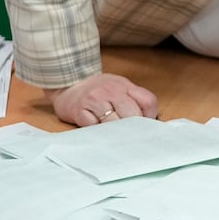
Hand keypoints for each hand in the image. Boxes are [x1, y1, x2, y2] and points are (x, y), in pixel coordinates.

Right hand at [44, 72, 158, 126]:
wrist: (68, 85)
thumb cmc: (98, 90)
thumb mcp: (119, 88)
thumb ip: (134, 99)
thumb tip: (149, 120)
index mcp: (125, 86)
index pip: (148, 101)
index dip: (150, 116)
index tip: (145, 125)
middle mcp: (111, 91)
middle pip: (132, 114)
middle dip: (133, 127)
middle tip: (130, 134)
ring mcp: (95, 100)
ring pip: (114, 122)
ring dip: (115, 131)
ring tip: (113, 133)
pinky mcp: (79, 111)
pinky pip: (93, 127)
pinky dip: (97, 131)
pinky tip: (96, 128)